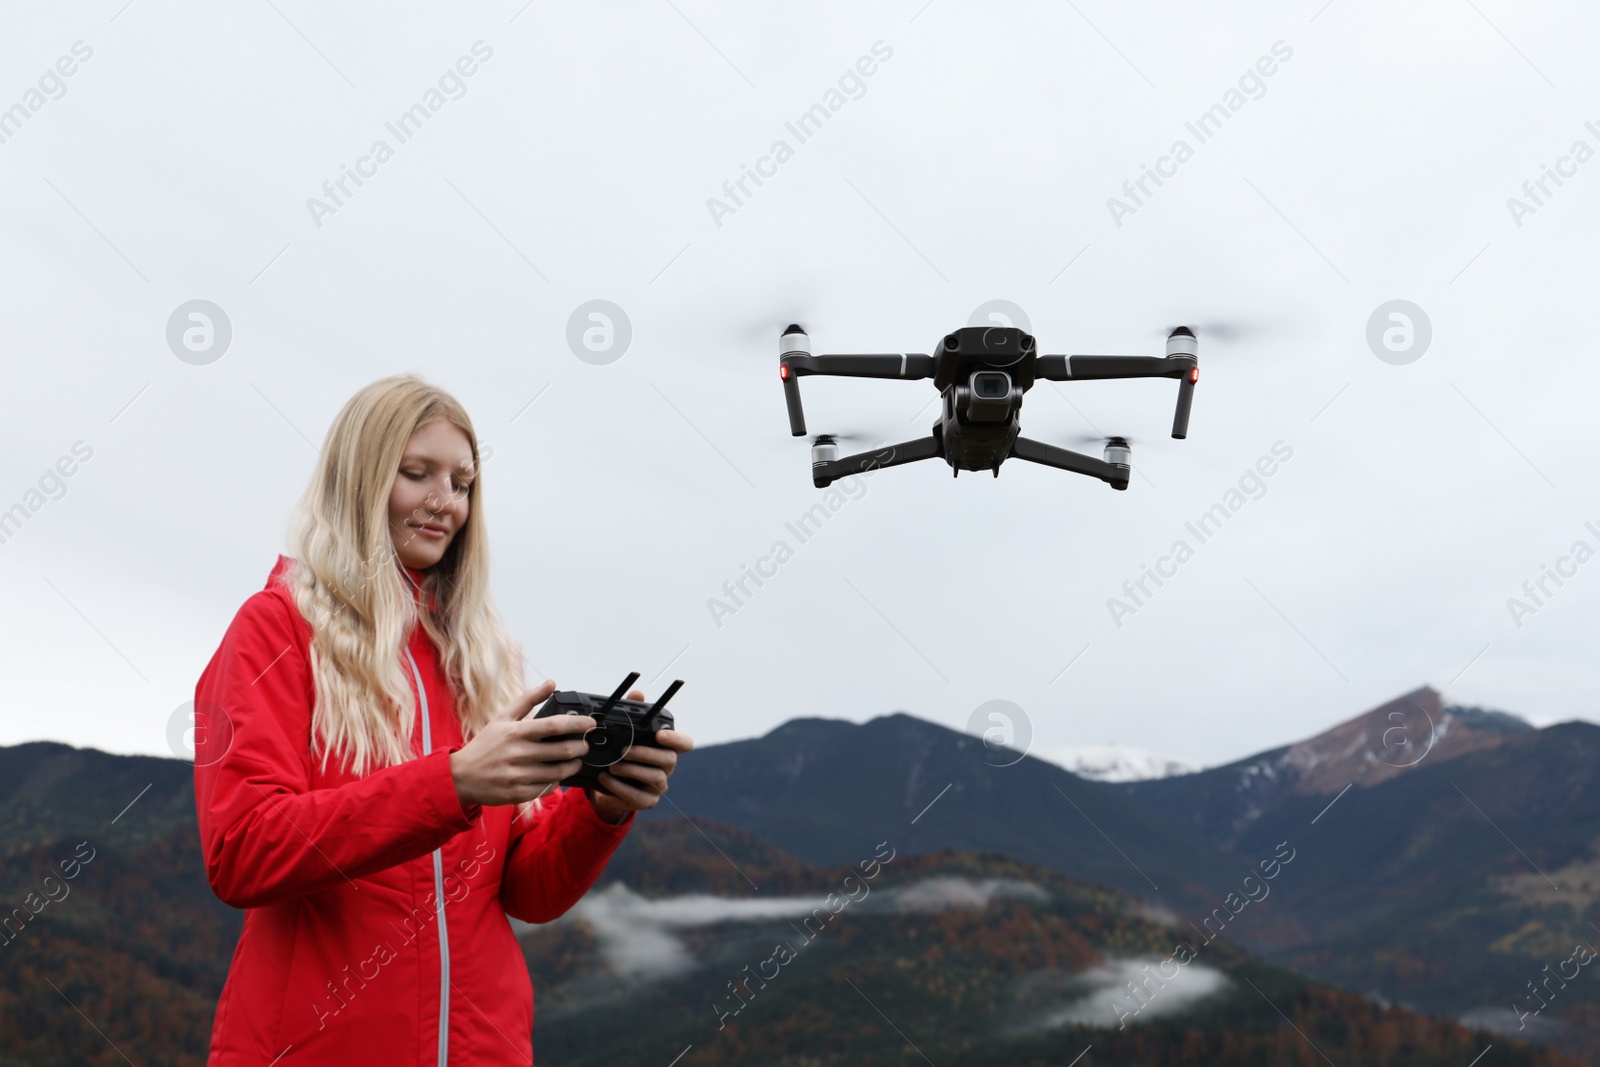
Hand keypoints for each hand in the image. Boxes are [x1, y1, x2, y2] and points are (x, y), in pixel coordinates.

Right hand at [449, 680, 596, 807]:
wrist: (461, 777)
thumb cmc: (485, 745)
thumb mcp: (503, 718)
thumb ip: (529, 700)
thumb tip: (552, 682)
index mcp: (516, 733)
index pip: (554, 726)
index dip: (577, 723)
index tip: (591, 723)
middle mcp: (518, 754)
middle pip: (562, 751)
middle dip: (581, 747)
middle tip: (585, 744)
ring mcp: (519, 776)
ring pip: (558, 772)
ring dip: (573, 765)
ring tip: (576, 759)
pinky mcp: (519, 793)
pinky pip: (547, 787)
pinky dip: (556, 781)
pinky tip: (557, 774)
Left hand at [587, 688, 694, 823]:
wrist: (607, 782)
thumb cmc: (621, 752)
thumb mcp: (624, 732)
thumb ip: (632, 712)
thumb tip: (637, 693)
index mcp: (666, 748)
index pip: (685, 743)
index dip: (676, 739)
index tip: (660, 734)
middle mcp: (667, 767)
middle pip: (668, 760)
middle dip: (645, 754)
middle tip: (624, 751)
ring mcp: (658, 786)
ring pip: (653, 778)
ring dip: (631, 771)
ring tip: (611, 767)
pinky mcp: (646, 801)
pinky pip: (637, 797)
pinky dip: (620, 788)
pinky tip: (606, 780)